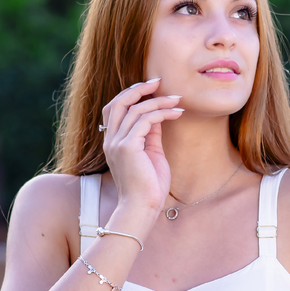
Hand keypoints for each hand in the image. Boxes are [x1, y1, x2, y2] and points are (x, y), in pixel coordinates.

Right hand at [100, 79, 182, 223]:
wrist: (141, 209)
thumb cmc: (148, 187)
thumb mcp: (150, 154)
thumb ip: (150, 134)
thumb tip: (157, 115)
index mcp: (113, 142)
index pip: (114, 109)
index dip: (130, 94)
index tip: (151, 87)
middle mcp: (110, 140)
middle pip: (118, 103)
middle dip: (139, 89)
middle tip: (160, 81)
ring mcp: (117, 144)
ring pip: (136, 110)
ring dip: (159, 101)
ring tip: (178, 100)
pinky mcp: (128, 148)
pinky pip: (145, 120)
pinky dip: (162, 113)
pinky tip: (177, 113)